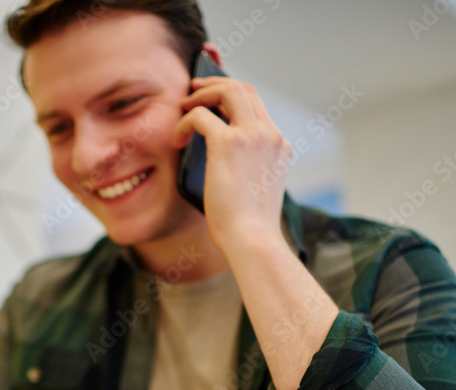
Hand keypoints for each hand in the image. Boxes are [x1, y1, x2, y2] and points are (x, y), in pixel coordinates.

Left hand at [171, 76, 291, 251]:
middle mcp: (269, 135)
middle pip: (244, 89)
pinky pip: (200, 115)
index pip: (257, 106)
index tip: (215, 99)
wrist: (251, 240)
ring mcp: (252, 136)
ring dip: (202, 93)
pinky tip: (176, 139)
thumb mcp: (253, 189)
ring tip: (183, 105)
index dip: (233, 96)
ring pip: (228, 91)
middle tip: (194, 89)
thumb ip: (245, 167)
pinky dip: (185, 122)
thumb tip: (215, 157)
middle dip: (216, 83)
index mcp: (279, 146)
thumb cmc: (247, 227)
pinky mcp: (228, 143)